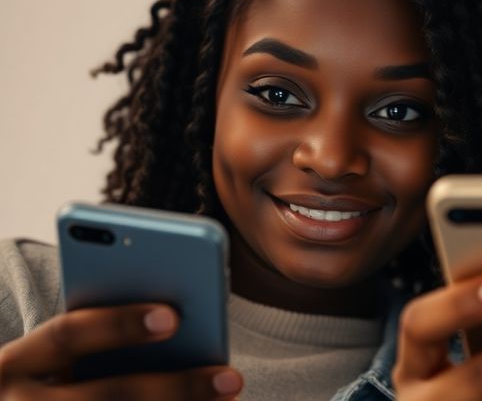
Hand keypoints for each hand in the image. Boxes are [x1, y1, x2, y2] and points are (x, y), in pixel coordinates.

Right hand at [0, 303, 242, 400]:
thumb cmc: (49, 382)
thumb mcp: (54, 361)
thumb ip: (97, 342)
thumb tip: (179, 322)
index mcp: (14, 364)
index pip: (66, 336)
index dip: (117, 325)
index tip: (173, 317)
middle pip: (105, 399)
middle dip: (173, 390)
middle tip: (230, 378)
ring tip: (229, 399)